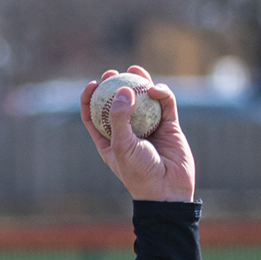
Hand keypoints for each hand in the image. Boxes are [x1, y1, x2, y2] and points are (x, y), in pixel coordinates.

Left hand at [80, 65, 195, 202]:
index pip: (94, 116)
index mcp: (109, 140)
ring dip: (139, 82)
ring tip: (135, 69)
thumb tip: (123, 90)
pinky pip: (165, 104)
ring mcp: (149, 127)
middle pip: (118, 103)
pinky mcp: (169, 126)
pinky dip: (161, 94)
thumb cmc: (139, 173)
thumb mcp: (123, 146)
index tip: (92, 84)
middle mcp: (128, 132)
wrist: (168, 190)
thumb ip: (120, 118)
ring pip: (143, 99)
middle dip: (114, 85)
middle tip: (113, 73)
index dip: (90, 98)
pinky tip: (155, 89)